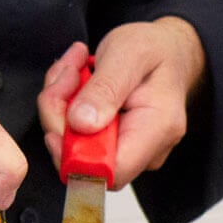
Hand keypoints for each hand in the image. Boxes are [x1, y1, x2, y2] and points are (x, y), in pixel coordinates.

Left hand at [37, 18, 205, 189]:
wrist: (166, 51)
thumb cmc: (155, 50)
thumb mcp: (129, 54)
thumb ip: (105, 89)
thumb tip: (81, 125)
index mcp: (157, 129)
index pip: (111, 172)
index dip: (74, 158)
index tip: (56, 126)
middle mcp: (144, 150)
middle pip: (83, 158)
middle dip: (60, 116)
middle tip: (68, 74)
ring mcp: (125, 151)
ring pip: (72, 146)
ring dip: (60, 105)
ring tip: (74, 68)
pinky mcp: (108, 145)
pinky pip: (74, 137)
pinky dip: (64, 107)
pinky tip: (75, 80)